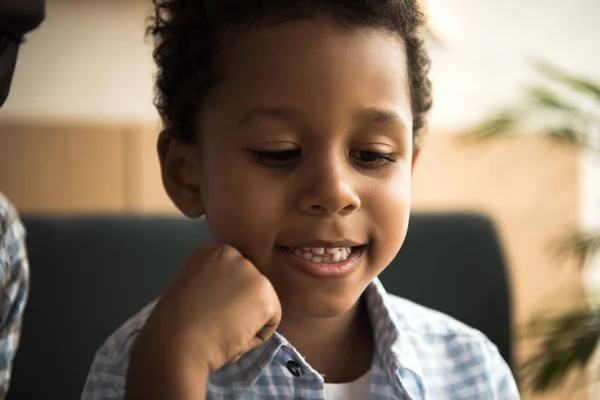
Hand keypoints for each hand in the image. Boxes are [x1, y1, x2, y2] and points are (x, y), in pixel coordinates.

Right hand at [126, 244, 281, 399]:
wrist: (176, 345)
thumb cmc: (175, 327)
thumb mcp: (191, 289)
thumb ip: (212, 283)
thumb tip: (231, 297)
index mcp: (209, 251)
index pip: (232, 276)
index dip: (222, 301)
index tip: (206, 312)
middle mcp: (231, 253)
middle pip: (248, 286)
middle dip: (238, 307)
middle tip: (215, 323)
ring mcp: (250, 271)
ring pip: (261, 302)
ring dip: (248, 320)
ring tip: (222, 330)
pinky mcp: (265, 292)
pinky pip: (272, 319)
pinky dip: (258, 335)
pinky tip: (235, 336)